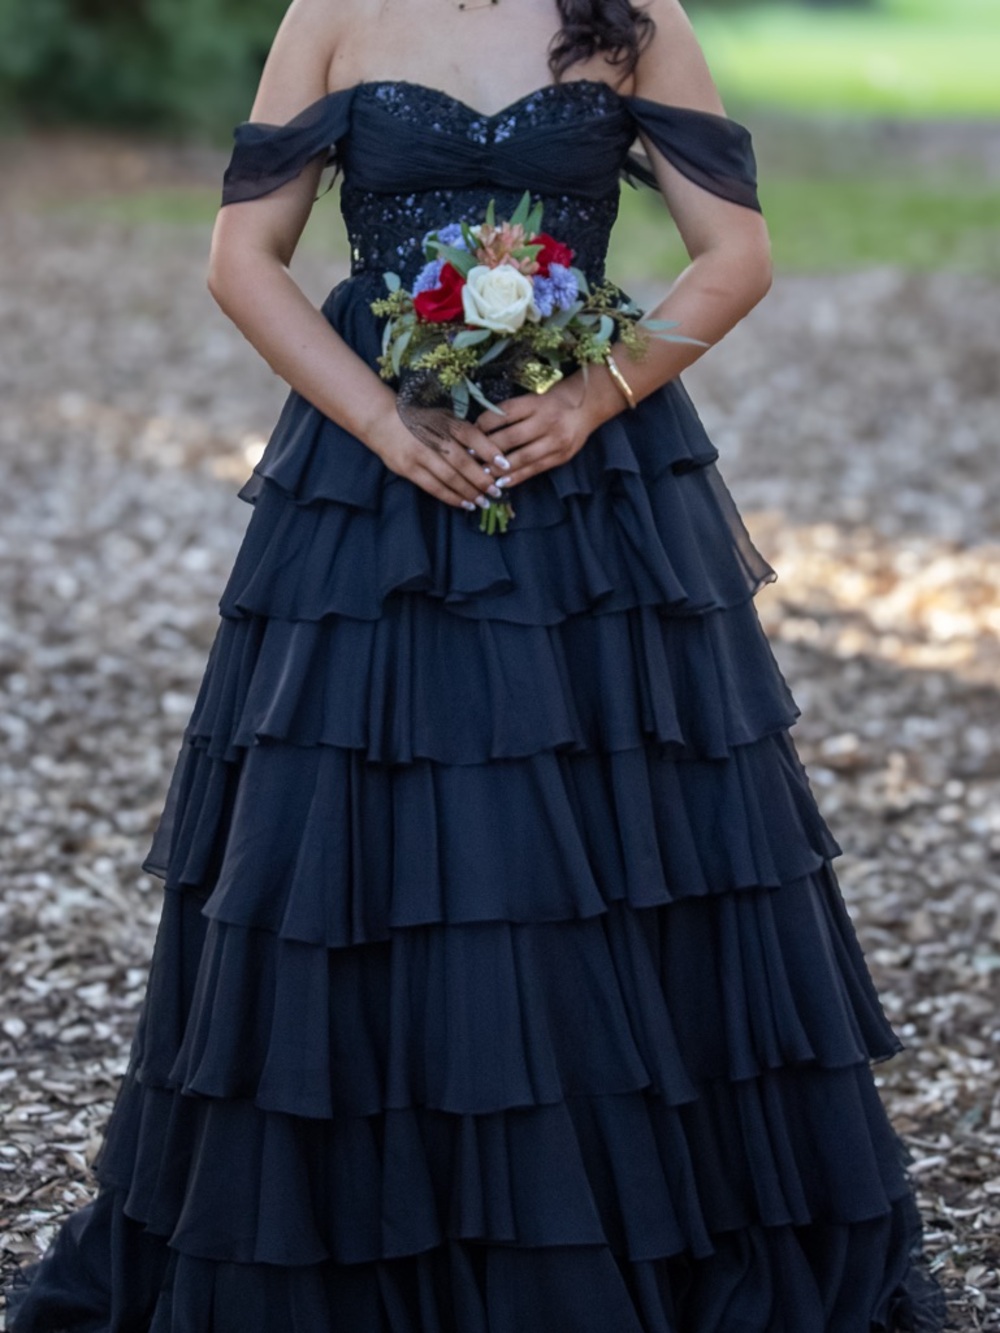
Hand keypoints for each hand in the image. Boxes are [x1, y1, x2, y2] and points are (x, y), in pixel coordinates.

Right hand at [371, 404, 511, 511]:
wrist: (381, 419)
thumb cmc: (418, 418)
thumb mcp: (441, 417)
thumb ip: (461, 432)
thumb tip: (487, 454)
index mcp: (444, 421)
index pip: (471, 436)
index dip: (489, 450)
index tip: (504, 464)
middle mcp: (432, 437)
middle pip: (462, 462)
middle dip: (482, 479)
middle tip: (497, 490)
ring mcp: (419, 454)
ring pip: (449, 478)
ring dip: (468, 492)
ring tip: (483, 501)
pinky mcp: (408, 469)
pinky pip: (433, 487)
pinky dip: (451, 497)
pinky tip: (464, 504)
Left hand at [476, 377, 607, 489]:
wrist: (587, 407)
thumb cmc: (553, 401)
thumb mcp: (534, 398)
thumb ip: (512, 411)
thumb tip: (481, 427)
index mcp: (537, 403)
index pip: (505, 413)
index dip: (485, 423)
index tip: (471, 431)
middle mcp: (547, 421)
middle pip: (511, 437)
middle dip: (489, 449)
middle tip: (471, 457)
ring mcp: (556, 441)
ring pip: (522, 457)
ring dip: (500, 467)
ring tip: (483, 473)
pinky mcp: (561, 456)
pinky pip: (535, 469)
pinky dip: (517, 477)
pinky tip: (502, 482)